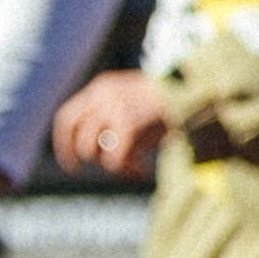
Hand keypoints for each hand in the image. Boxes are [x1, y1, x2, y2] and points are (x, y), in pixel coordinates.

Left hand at [51, 71, 168, 180]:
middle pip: (74, 133)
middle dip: (74, 154)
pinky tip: (140, 171)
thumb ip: (107, 111)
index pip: (67, 117)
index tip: (72, 161)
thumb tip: (89, 144)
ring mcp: (115, 110)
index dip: (64, 143)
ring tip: (130, 165)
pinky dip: (126, 170)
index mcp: (102, 86)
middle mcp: (104, 95)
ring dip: (108, 163)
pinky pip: (114, 160)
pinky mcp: (128, 126)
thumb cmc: (165, 98)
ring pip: (92, 149)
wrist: (194, 90)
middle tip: (81, 168)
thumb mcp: (130, 95)